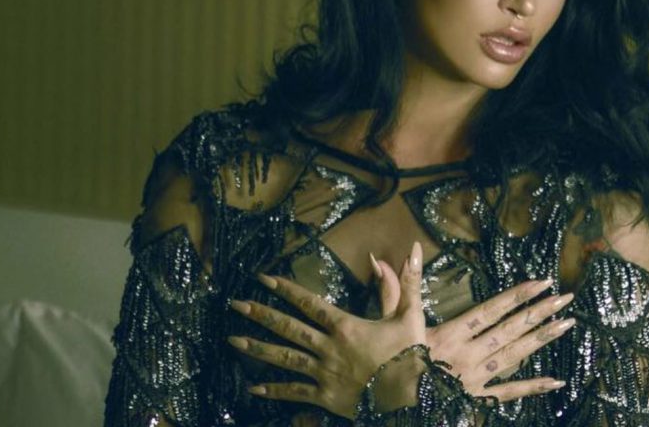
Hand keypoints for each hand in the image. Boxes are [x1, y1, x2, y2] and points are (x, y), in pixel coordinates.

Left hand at [227, 242, 427, 418]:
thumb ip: (407, 282)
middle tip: (236, 305)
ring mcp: (323, 373)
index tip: (263, 279)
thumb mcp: (410, 314)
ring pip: (284, 358)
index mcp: (345, 325)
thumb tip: (415, 249)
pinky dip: (273, 390)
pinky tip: (253, 389)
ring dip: (257, 349)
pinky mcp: (324, 397)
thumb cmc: (410, 355)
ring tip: (233, 340)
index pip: (309, 303)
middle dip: (260, 314)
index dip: (285, 289)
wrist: (410, 397)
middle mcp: (328, 347)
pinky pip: (294, 392)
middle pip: (288, 327)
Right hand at [371, 258, 575, 402]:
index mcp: (450, 334)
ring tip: (567, 324)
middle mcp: (467, 354)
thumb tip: (400, 253)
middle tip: (566, 298)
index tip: (541, 282)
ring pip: (514, 356)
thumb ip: (399, 287)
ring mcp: (475, 378)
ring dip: (541, 339)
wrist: (388, 404)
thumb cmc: (389, 361)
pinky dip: (532, 387)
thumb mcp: (392, 321)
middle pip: (509, 330)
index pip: (490, 310)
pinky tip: (555, 380)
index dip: (516, 296)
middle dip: (539, 312)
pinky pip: (508, 393)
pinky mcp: (476, 398)